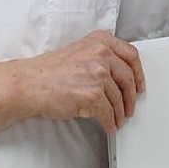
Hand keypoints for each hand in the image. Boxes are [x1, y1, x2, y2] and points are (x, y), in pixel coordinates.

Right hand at [20, 31, 143, 133]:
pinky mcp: (93, 96)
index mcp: (99, 41)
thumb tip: (118, 74)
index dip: (139, 73)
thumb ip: (99, 56)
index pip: (131, 55)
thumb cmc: (48, 71)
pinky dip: (110, 123)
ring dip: (120, 113)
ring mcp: (98, 75)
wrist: (29, 84)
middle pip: (129, 78)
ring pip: (119, 99)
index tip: (139, 84)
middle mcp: (101, 55)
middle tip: (130, 107)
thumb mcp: (79, 51)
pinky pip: (109, 114)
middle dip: (131, 97)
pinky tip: (108, 126)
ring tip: (117, 119)